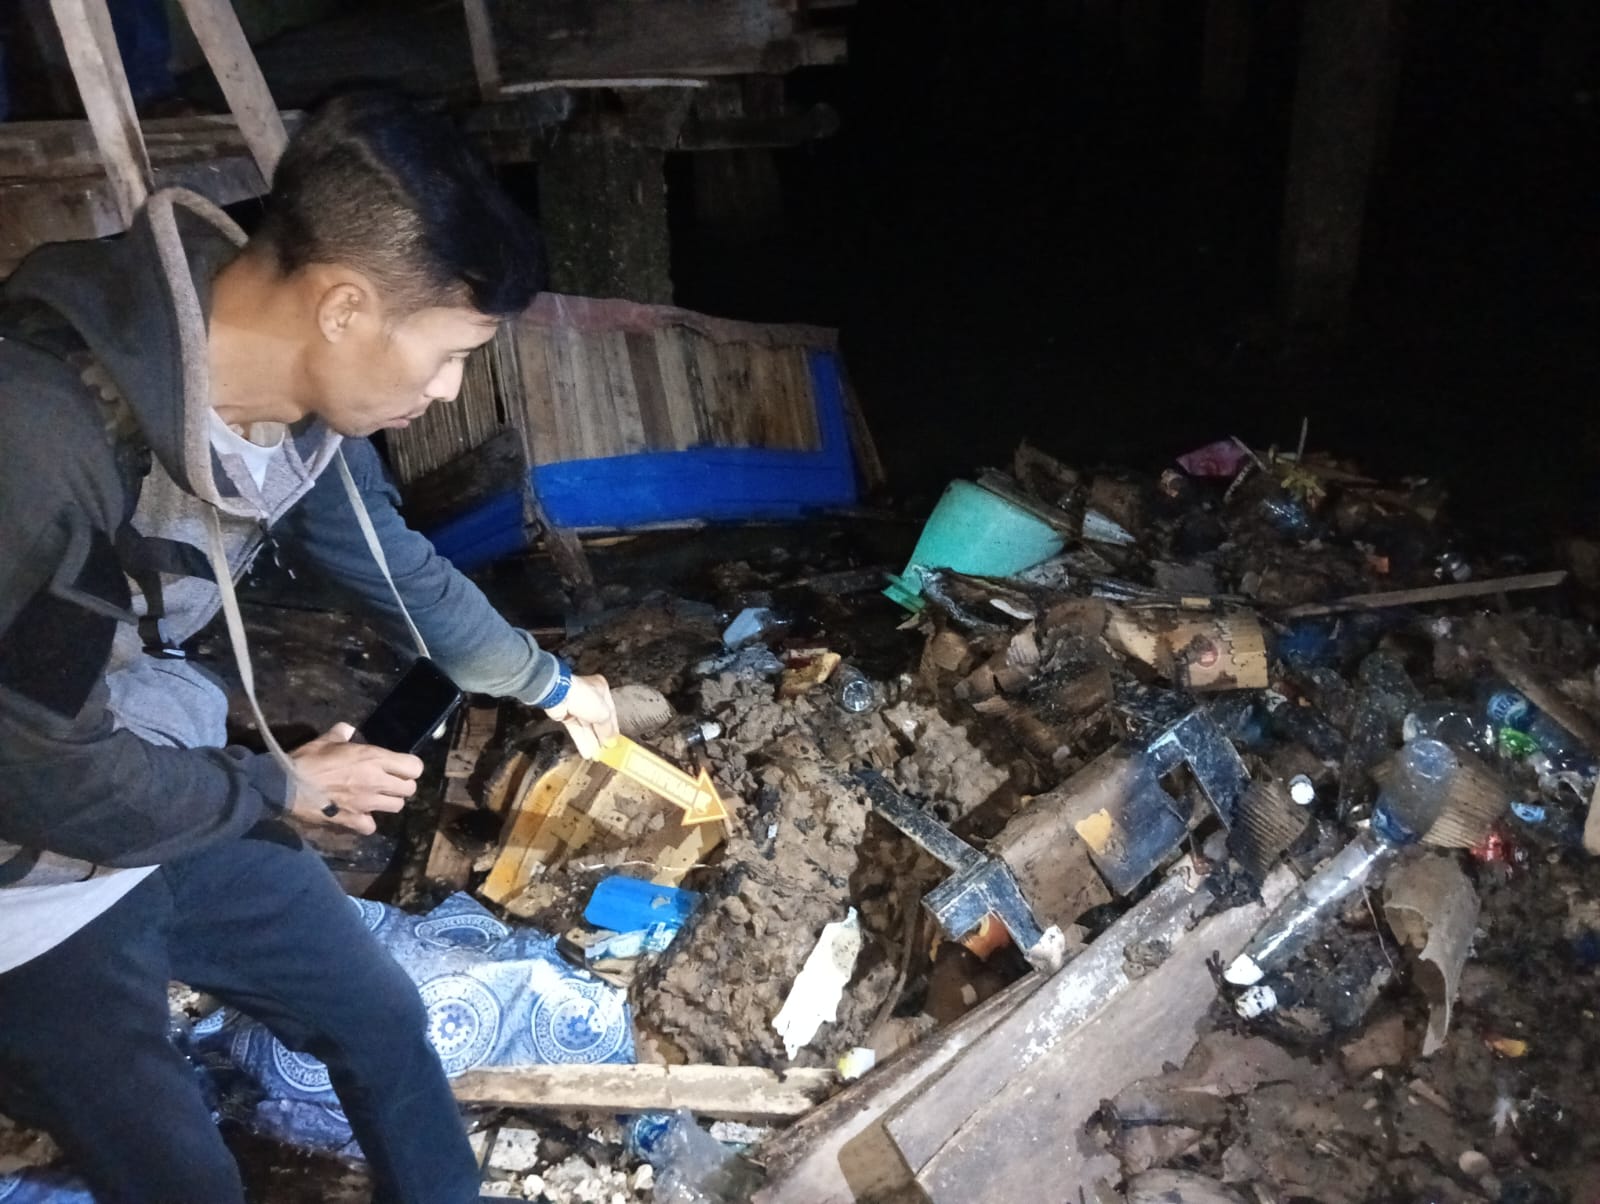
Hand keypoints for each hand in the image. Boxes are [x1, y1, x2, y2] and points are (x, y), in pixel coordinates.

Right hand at [287, 722, 421, 834]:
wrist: (287, 786)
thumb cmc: (308, 760)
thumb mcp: (325, 741)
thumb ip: (341, 734)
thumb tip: (347, 729)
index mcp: (374, 759)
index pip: (414, 767)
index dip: (409, 767)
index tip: (399, 766)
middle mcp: (377, 781)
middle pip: (409, 789)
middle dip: (402, 785)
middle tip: (388, 782)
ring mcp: (367, 803)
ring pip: (396, 807)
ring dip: (388, 802)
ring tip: (375, 798)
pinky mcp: (353, 820)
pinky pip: (371, 826)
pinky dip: (366, 822)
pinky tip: (358, 816)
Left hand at [545, 674, 617, 758]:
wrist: (560, 695)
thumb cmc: (584, 697)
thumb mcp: (604, 714)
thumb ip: (608, 729)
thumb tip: (611, 741)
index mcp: (601, 690)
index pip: (610, 711)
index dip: (613, 728)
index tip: (615, 740)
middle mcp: (590, 697)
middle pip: (598, 720)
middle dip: (602, 737)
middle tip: (606, 750)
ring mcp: (577, 706)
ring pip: (586, 727)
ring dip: (591, 741)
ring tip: (597, 755)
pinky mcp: (566, 714)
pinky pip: (576, 730)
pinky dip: (581, 740)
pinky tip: (587, 752)